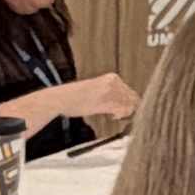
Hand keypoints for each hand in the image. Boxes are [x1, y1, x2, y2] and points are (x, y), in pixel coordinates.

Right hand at [4, 73, 140, 131]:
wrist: (62, 98)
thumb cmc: (76, 96)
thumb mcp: (96, 89)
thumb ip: (111, 93)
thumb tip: (124, 103)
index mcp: (112, 77)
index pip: (130, 91)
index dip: (131, 102)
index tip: (127, 110)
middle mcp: (114, 82)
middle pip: (133, 98)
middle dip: (130, 108)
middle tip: (121, 115)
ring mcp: (111, 92)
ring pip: (129, 105)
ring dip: (125, 112)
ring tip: (115, 115)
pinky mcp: (107, 102)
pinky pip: (122, 110)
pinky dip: (120, 115)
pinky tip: (113, 116)